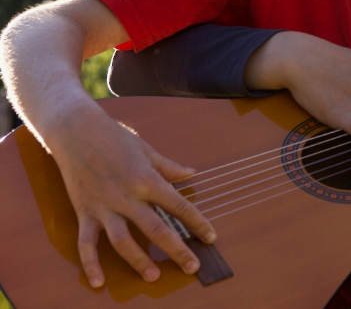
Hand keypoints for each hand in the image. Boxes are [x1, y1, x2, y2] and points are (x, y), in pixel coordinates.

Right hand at [47, 100, 215, 288]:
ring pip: (123, 240)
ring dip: (138, 260)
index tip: (211, 237)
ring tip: (153, 277)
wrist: (76, 132)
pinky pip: (86, 243)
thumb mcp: (147, 150)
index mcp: (147, 180)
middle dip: (176, 250)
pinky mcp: (84, 212)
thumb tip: (192, 174)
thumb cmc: (115, 138)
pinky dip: (90, 264)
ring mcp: (104, 207)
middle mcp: (127, 197)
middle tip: (192, 268)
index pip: (178, 206)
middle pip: (156, 229)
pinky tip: (98, 282)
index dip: (197, 223)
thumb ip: (169, 167)